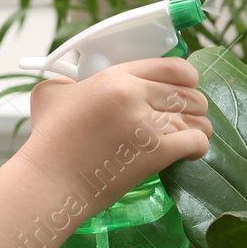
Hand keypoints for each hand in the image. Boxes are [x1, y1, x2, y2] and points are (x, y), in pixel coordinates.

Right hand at [19, 57, 211, 208]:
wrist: (49, 181)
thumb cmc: (47, 141)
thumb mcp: (50, 95)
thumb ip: (69, 81)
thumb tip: (76, 82)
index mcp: (114, 77)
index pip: (170, 66)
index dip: (186, 76)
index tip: (187, 85)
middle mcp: (134, 96)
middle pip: (187, 93)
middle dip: (194, 105)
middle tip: (189, 116)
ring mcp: (146, 125)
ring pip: (194, 119)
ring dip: (198, 126)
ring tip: (193, 134)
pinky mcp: (155, 154)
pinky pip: (195, 142)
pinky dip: (198, 146)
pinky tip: (192, 151)